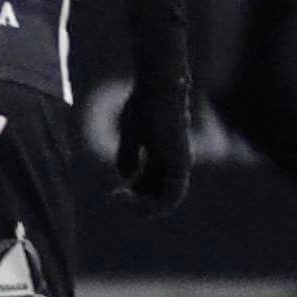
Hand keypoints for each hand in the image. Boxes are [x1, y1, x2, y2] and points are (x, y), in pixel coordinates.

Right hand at [116, 74, 193, 209]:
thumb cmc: (144, 106)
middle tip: (116, 198)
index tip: (115, 194)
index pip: (154, 185)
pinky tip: (130, 196)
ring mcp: (180, 164)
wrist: (158, 89)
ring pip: (168, 200)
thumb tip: (126, 176)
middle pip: (160, 195)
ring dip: (144, 207)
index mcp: (165, 156)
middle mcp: (176, 162)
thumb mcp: (130, 135)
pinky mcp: (180, 163)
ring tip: (122, 200)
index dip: (135, 194)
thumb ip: (128, 157)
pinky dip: (152, 203)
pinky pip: (171, 195)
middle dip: (138, 203)